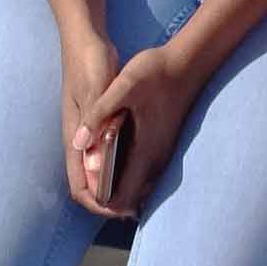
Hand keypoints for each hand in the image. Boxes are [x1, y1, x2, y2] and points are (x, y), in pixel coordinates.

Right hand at [58, 23, 124, 209]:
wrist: (84, 37)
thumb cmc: (88, 62)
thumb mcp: (95, 90)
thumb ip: (94, 123)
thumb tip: (93, 162)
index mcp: (75, 136)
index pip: (80, 185)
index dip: (98, 204)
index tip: (122, 211)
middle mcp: (78, 138)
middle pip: (89, 183)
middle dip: (109, 200)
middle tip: (138, 207)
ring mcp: (87, 130)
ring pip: (98, 170)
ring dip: (115, 185)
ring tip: (141, 192)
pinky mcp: (98, 121)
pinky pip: (106, 153)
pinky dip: (119, 166)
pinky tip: (139, 163)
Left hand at [74, 43, 205, 218]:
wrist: (189, 63)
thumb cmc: (156, 72)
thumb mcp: (123, 86)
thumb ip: (99, 113)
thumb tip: (78, 143)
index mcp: (145, 153)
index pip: (121, 199)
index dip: (100, 202)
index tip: (84, 192)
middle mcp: (156, 160)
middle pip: (128, 198)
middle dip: (105, 197)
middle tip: (84, 182)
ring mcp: (161, 154)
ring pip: (136, 186)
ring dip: (115, 185)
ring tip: (92, 171)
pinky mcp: (162, 145)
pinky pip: (142, 173)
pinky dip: (124, 173)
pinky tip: (109, 156)